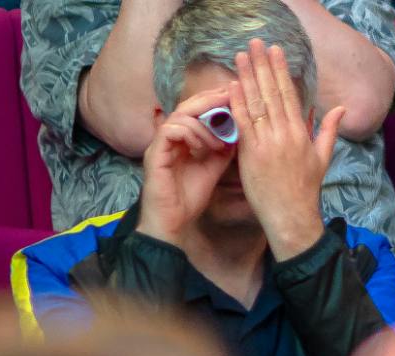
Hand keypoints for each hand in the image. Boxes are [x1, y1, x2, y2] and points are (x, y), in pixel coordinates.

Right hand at [135, 85, 236, 246]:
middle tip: (230, 96)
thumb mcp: (214, 167)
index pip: (197, 109)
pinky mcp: (154, 153)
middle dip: (211, 100)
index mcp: (182, 138)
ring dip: (204, 125)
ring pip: (180, 116)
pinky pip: (170, 130)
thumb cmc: (190, 197)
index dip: (215, 101)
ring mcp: (160, 143)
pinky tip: (202, 147)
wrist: (173, 222)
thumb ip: (224, 149)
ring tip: (219, 141)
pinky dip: (189, 134)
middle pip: (188, 105)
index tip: (236, 95)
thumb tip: (240, 130)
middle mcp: (169, 136)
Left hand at [230, 39, 346, 259]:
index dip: (281, 71)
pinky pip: (242, 124)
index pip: (290, 94)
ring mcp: (267, 143)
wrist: (291, 216)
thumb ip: (328, 130)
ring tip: (240, 57)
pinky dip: (237, 103)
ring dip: (247, 78)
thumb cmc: (306, 189)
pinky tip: (232, 86)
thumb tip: (340, 109)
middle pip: (272, 93)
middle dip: (262, 66)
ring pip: (256, 103)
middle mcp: (285, 134)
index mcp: (301, 133)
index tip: (275, 51)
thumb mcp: (323, 158)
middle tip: (255, 44)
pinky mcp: (251, 154)